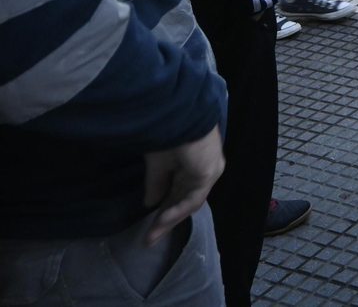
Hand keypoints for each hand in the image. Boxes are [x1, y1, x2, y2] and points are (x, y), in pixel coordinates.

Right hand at [142, 125, 224, 246]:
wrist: (177, 117)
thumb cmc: (168, 134)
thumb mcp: (158, 163)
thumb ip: (157, 183)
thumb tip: (150, 203)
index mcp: (194, 165)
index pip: (180, 193)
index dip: (164, 210)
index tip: (149, 228)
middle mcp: (205, 170)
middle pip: (184, 202)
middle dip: (165, 221)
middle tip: (149, 239)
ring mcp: (209, 172)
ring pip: (188, 203)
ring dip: (168, 220)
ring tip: (151, 236)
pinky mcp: (209, 173)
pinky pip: (193, 198)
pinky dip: (176, 210)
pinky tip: (162, 220)